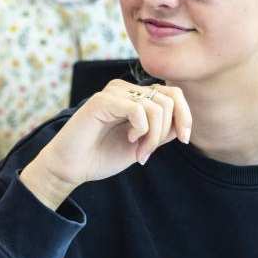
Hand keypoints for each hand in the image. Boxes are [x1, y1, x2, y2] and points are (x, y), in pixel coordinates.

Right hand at [20, 80, 192, 209]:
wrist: (72, 167)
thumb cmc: (102, 156)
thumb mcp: (142, 145)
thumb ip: (161, 133)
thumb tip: (183, 124)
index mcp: (136, 97)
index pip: (174, 94)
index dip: (185, 115)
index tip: (184, 139)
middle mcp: (126, 90)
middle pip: (170, 99)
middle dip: (167, 131)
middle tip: (148, 152)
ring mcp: (114, 93)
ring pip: (156, 106)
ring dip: (153, 136)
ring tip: (139, 152)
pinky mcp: (102, 100)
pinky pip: (138, 109)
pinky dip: (141, 130)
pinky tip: (129, 140)